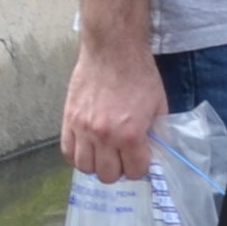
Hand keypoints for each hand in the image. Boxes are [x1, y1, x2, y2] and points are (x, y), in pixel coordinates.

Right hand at [63, 42, 165, 182]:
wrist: (113, 50)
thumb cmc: (139, 75)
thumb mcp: (159, 106)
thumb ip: (158, 133)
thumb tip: (156, 153)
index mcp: (130, 135)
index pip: (134, 172)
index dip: (139, 167)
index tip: (140, 158)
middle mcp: (104, 136)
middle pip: (107, 175)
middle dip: (118, 169)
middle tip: (122, 156)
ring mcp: (82, 129)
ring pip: (85, 168)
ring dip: (97, 164)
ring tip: (104, 153)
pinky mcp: (68, 119)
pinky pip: (67, 152)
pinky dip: (77, 156)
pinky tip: (87, 148)